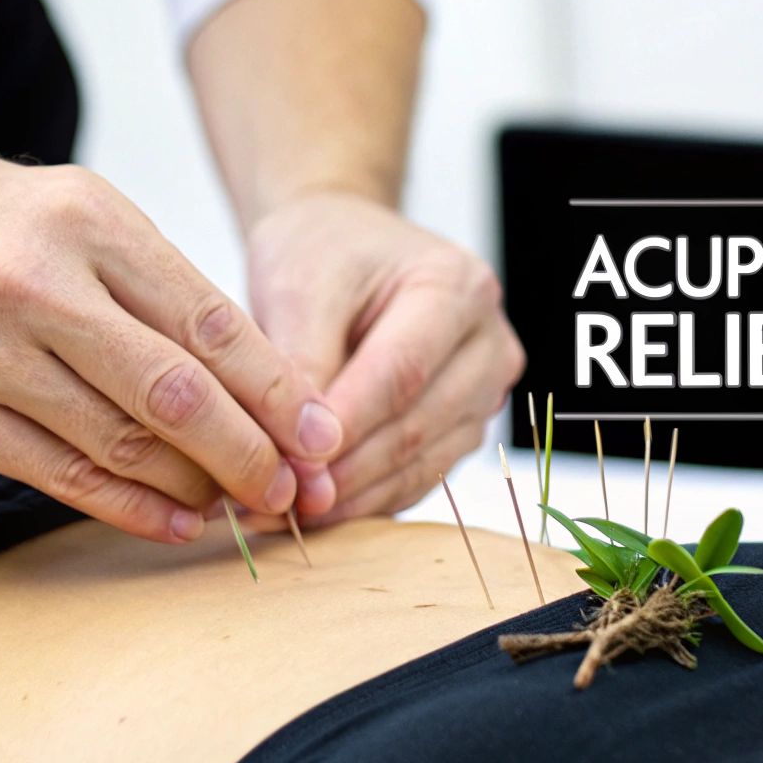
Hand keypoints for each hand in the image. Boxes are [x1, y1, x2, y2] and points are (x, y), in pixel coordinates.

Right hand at [0, 139, 343, 542]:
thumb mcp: (68, 207)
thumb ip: (154, 282)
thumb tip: (256, 375)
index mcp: (82, 220)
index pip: (207, 321)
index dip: (276, 390)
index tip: (321, 433)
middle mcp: (31, 285)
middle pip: (173, 392)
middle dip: (250, 452)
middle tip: (296, 487)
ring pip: (119, 444)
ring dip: (194, 488)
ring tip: (241, 505)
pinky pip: (56, 476)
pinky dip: (126, 506)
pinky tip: (171, 520)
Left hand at [247, 193, 524, 522]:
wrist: (343, 246)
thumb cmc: (321, 252)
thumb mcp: (298, 288)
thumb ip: (301, 366)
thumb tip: (301, 457)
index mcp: (457, 287)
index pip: (401, 374)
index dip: (344, 428)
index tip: (288, 467)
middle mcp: (488, 343)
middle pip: (416, 427)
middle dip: (343, 473)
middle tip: (274, 502)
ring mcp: (483, 392)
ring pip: (421, 465)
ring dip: (351, 499)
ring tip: (281, 517)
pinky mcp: (462, 428)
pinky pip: (418, 479)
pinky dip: (364, 501)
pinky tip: (311, 513)